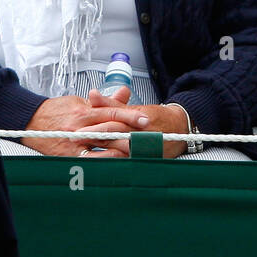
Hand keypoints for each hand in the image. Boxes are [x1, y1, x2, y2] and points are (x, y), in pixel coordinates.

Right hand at [21, 89, 147, 157]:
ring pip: (101, 146)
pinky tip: (116, 163)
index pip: (111, 111)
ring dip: (120, 149)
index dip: (130, 115)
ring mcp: (74, 142)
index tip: (145, 120)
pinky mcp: (68, 155)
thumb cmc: (56, 111)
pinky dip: (104, 161)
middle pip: (110, 129)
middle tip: (148, 138)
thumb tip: (125, 92)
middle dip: (130, 134)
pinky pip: (89, 160)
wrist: (30, 121)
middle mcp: (80, 126)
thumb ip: (104, 101)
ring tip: (137, 152)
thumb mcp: (80, 102)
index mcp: (84, 111)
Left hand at [75, 91, 190, 158]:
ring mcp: (146, 148)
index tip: (78, 128)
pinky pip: (128, 162)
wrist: (180, 128)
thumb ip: (112, 104)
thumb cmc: (156, 117)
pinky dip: (114, 161)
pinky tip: (102, 162)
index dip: (95, 125)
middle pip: (114, 135)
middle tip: (75, 138)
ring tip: (83, 151)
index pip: (113, 122)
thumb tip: (92, 94)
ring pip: (119, 150)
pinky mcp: (148, 159)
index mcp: (138, 119)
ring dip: (100, 150)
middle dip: (94, 137)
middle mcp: (142, 133)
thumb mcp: (134, 108)